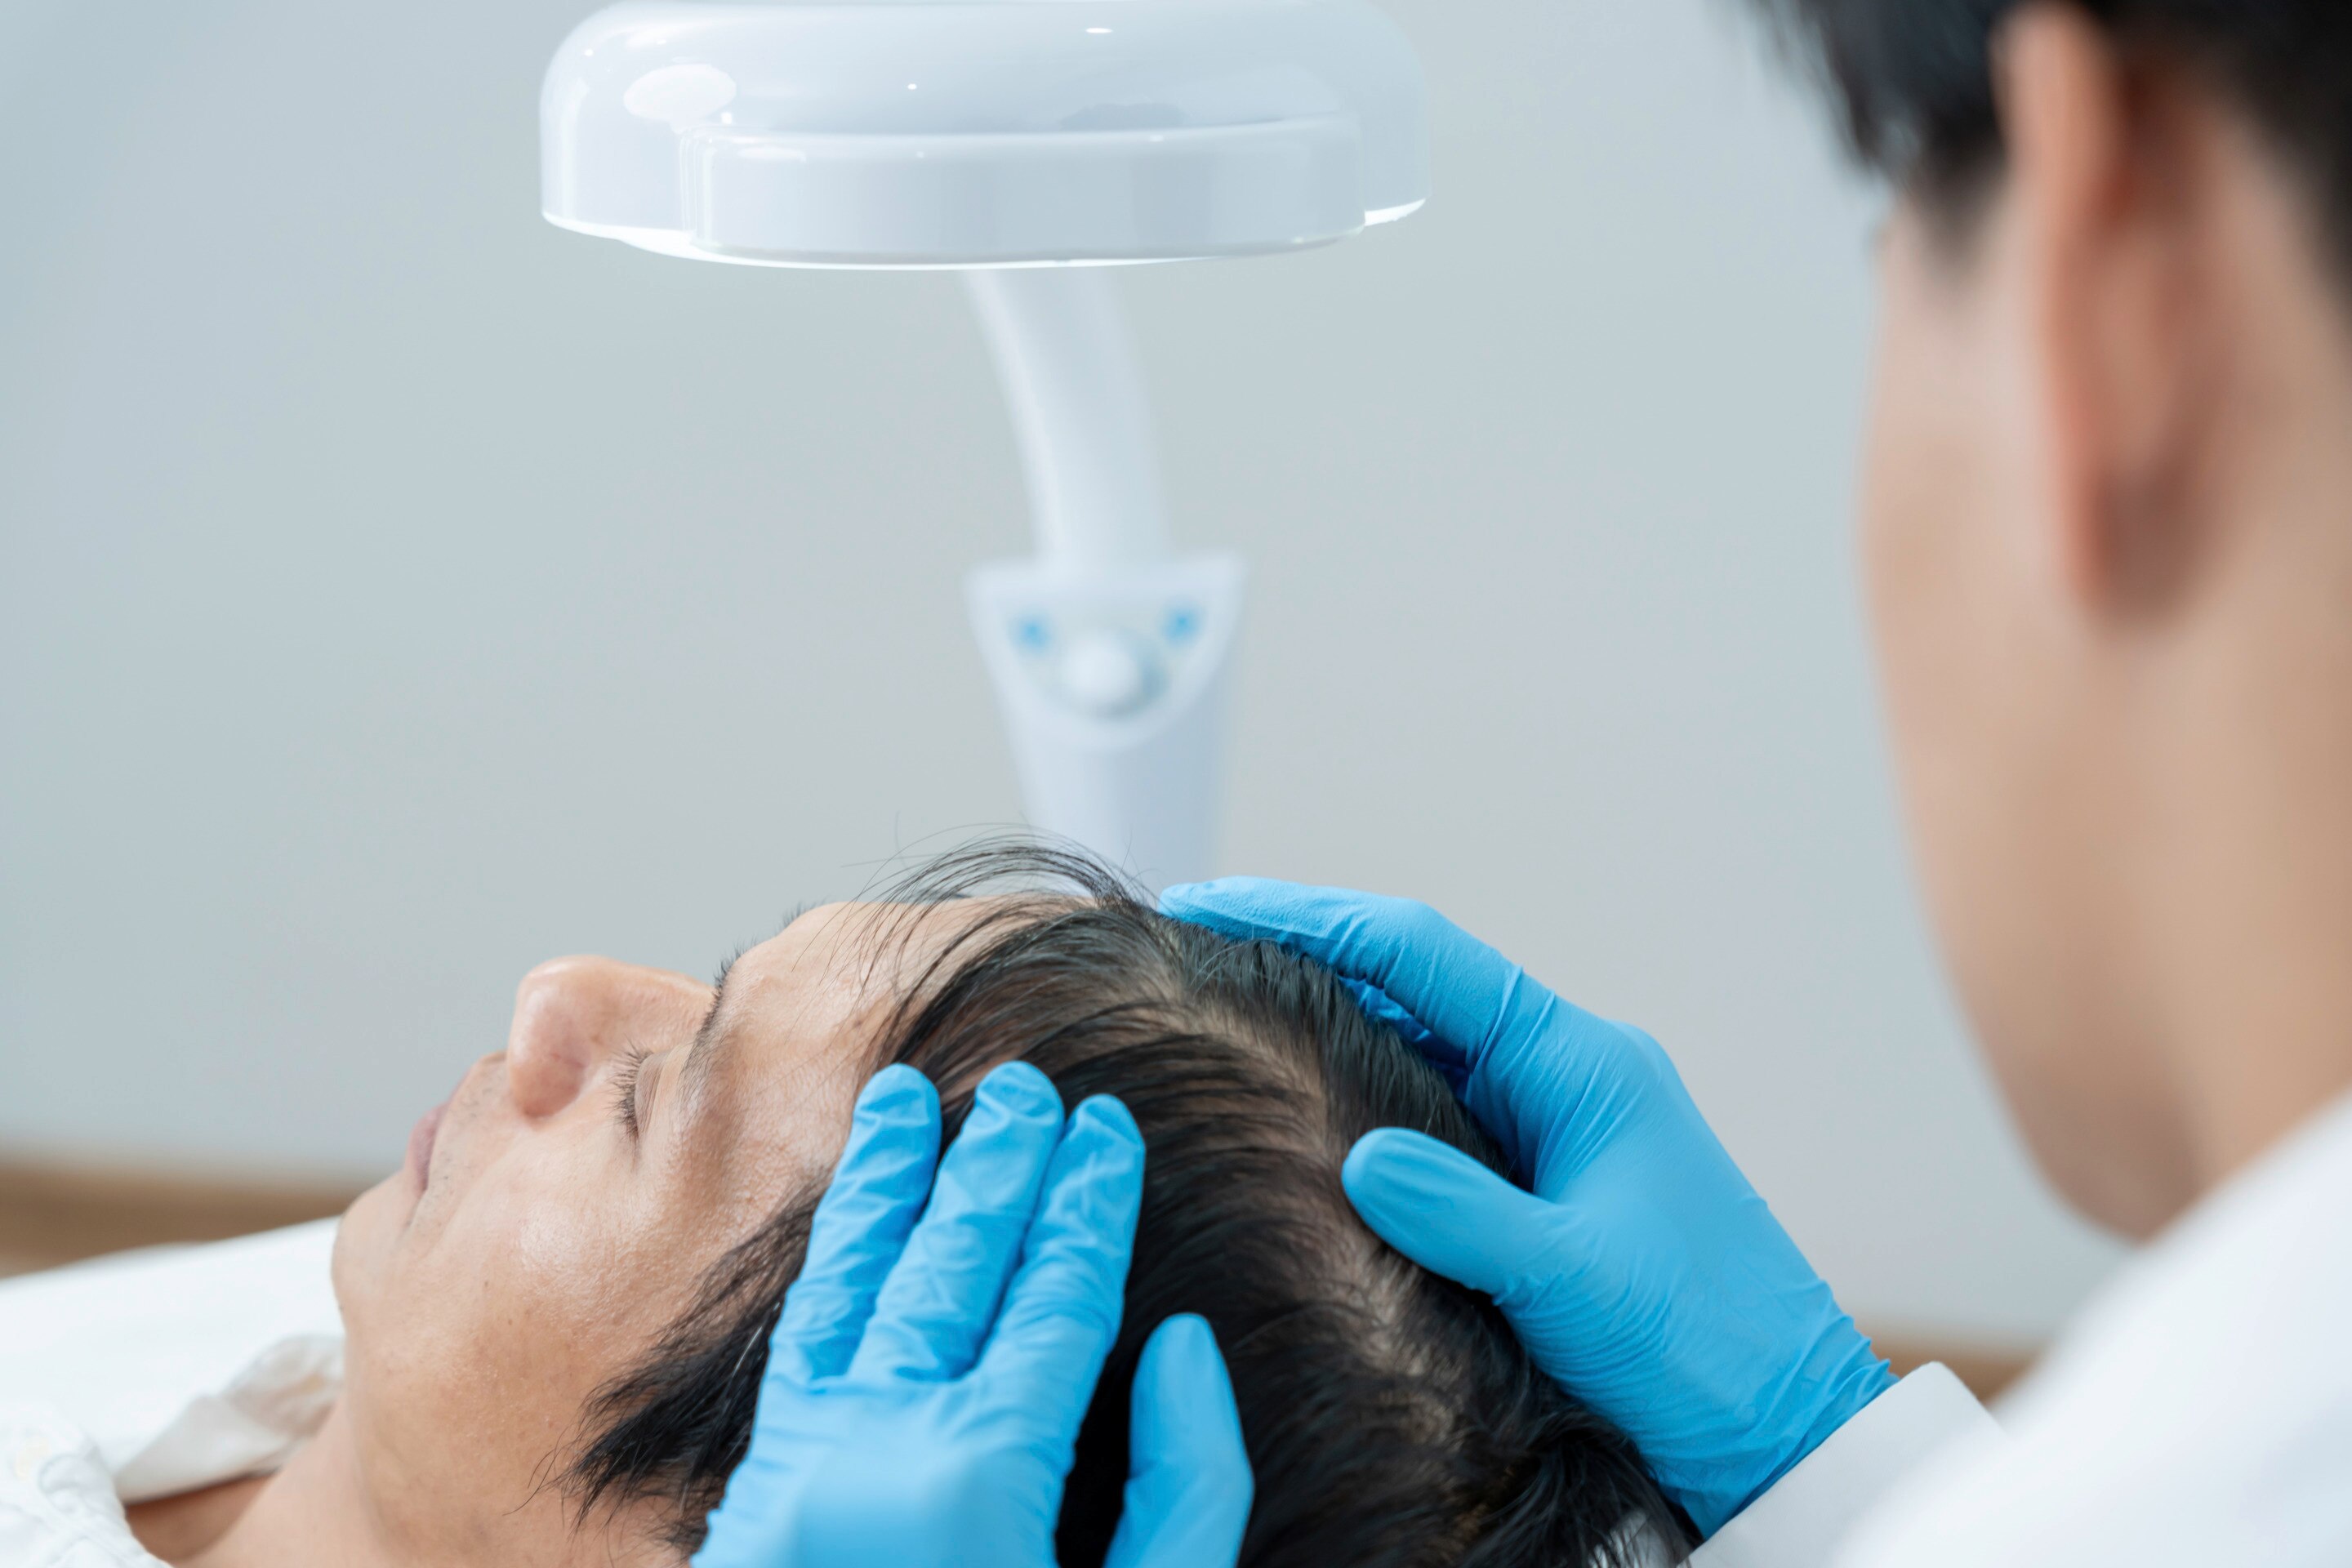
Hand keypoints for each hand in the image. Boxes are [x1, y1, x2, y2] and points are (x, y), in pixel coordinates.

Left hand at [693, 1061, 1253, 1567]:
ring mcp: (802, 1466)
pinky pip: (796, 1345)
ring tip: (909, 1099)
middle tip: (1031, 1087)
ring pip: (849, 1283)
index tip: (1107, 1129)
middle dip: (997, 1167)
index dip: (1088, 1204)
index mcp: (985, 1475)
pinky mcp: (757, 1498)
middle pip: (951, 1264)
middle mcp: (879, 1447)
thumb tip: (1177, 1346)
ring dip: (886, 1184)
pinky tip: (847, 1227)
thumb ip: (1185, 1489)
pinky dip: (826, 1267)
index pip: (1052, 1295)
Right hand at [1161, 879, 1890, 1537]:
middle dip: (1300, 962)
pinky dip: (1364, 1101)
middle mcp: (1563, 1075)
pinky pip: (1434, 1117)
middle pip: (1409, 987)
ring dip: (1327, 1032)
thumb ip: (1463, 1213)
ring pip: (1417, 1052)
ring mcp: (1552, 1126)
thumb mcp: (1575, 1281)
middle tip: (1187, 959)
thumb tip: (1357, 1154)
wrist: (1783, 1426)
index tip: (1208, 907)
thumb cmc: (1705, 1346)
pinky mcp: (1540, 1182)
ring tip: (1220, 1024)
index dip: (1308, 919)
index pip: (1421, 954)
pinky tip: (1303, 1119)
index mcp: (1579, 1063)